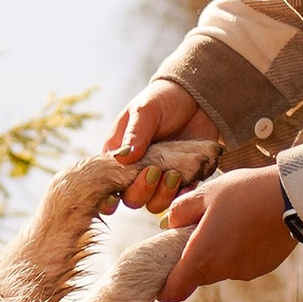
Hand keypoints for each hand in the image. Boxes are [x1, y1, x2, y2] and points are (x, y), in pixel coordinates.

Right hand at [106, 81, 217, 213]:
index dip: (107, 197)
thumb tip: (124, 158)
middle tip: (154, 171)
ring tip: (174, 173)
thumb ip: (135, 134)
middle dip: (141, 190)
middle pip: (132, 198)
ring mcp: (160, 177)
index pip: (107, 183)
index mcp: (119, 156)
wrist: (195, 98)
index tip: (114, 198)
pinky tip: (187, 181)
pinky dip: (183, 194)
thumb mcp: (145, 111)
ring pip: (155, 203)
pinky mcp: (183, 179)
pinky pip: (180, 197)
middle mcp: (137, 171)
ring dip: (163, 194)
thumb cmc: (162, 100)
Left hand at [157, 164, 293, 301]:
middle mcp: (222, 271)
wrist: (293, 198)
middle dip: (193, 257)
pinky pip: (241, 263)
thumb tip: (168, 223)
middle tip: (199, 227)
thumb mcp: (205, 193)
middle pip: (197, 274)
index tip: (162, 272)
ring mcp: (244, 272)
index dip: (164, 287)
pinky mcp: (263, 268)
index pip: (173, 290)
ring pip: (220, 267)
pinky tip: (248, 226)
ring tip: (229, 220)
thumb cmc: (244, 193)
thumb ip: (181, 211)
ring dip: (218, 252)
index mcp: (202, 257)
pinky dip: (238, 250)